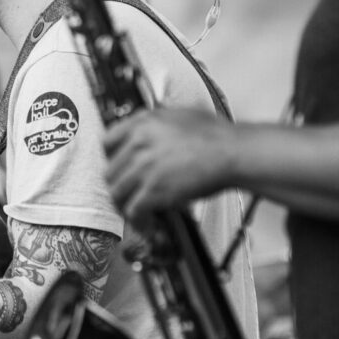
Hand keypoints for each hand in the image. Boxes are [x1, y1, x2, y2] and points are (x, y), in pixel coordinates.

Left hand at [103, 109, 236, 219]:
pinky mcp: (154, 190)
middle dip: (119, 185)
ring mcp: (144, 168)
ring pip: (117, 192)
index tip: (118, 167)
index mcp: (143, 123)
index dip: (112, 158)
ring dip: (125, 205)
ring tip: (135, 212)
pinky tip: (146, 224)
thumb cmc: (214, 134)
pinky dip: (138, 221)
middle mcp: (138, 143)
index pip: (108, 142)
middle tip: (127, 194)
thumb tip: (148, 126)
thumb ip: (157, 120)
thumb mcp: (179, 114)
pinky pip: (133, 210)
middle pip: (110, 171)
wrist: (231, 152)